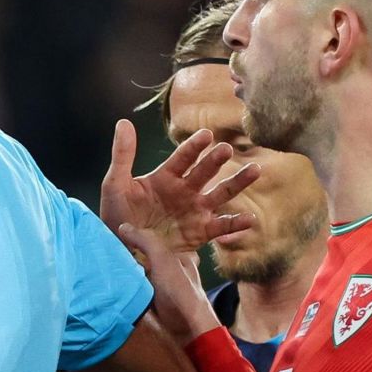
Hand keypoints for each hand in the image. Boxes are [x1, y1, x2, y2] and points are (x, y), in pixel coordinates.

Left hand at [100, 122, 257, 251]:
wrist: (123, 249)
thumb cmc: (117, 215)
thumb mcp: (116, 185)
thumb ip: (122, 155)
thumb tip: (123, 122)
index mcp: (166, 177)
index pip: (183, 157)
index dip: (194, 146)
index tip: (206, 135)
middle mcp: (185, 190)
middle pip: (205, 172)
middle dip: (215, 160)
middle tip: (225, 149)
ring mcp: (195, 210)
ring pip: (221, 194)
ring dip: (238, 182)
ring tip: (255, 170)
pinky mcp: (200, 232)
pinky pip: (221, 227)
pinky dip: (236, 224)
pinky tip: (250, 220)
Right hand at [112, 223, 219, 346]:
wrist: (188, 332)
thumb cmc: (181, 293)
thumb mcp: (164, 260)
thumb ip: (146, 242)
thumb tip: (123, 226)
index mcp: (181, 258)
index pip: (155, 243)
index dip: (136, 238)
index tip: (115, 236)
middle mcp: (173, 273)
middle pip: (146, 260)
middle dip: (129, 257)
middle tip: (106, 253)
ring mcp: (165, 291)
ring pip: (141, 277)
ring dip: (127, 275)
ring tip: (104, 269)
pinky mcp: (156, 307)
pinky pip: (137, 293)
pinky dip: (128, 291)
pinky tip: (114, 288)